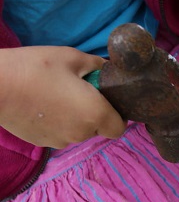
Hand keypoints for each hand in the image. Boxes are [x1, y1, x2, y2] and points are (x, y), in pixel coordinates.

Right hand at [0, 46, 125, 147]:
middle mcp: (82, 133)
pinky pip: (59, 134)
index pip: (119, 128)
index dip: (117, 116)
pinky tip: (43, 106)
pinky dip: (57, 123)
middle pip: (98, 128)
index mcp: (95, 114)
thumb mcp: (72, 57)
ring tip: (56, 96)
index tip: (108, 103)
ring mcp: (61, 141)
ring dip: (74, 119)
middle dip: (93, 113)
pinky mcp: (42, 143)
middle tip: (78, 92)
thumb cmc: (36, 68)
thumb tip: (110, 70)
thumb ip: (97, 65)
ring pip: (78, 132)